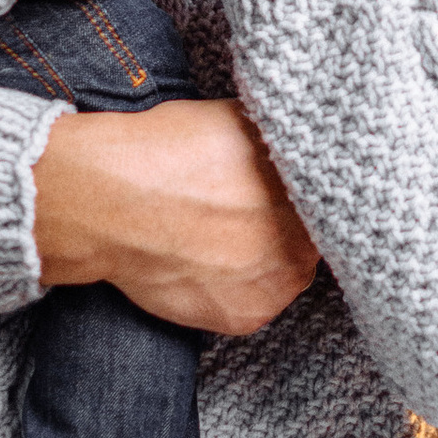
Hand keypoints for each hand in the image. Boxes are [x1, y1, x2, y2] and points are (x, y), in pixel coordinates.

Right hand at [31, 99, 317, 336]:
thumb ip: (276, 140)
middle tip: (243, 214)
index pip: (328, 197)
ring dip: (264, 261)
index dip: (300, 193)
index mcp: (309, 189)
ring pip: (284, 273)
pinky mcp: (246, 317)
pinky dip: (235, 288)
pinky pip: (255, 302)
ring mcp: (278, 285)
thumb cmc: (167, 152)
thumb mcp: (237, 121)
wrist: (109, 201)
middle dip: (284, 228)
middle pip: (309, 239)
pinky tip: (207, 262)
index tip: (278, 190)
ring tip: (221, 239)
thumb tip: (295, 141)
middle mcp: (305, 241)